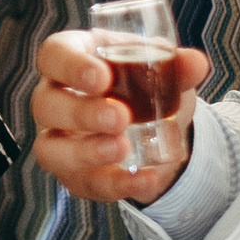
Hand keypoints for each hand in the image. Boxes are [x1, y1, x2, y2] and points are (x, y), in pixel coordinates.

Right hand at [31, 32, 209, 204]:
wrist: (155, 129)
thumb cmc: (142, 87)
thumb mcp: (161, 72)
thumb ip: (178, 68)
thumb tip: (194, 63)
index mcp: (72, 61)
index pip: (53, 56)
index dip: (70, 66)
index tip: (101, 77)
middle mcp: (55, 99)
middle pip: (45, 105)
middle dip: (80, 113)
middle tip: (119, 117)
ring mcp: (59, 140)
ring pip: (50, 150)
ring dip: (86, 152)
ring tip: (123, 148)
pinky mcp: (74, 174)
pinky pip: (84, 183)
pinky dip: (116, 184)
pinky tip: (145, 178)